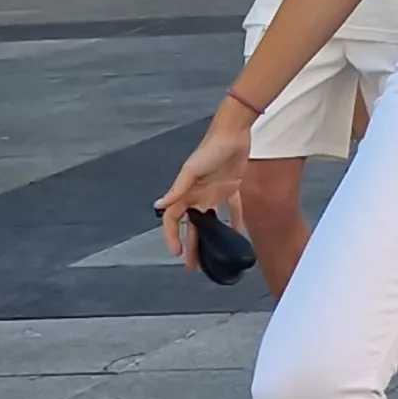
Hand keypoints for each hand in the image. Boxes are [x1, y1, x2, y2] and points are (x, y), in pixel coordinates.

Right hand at [155, 101, 255, 271]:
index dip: (171, 236)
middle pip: (191, 225)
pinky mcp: (231, 187)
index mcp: (185, 192)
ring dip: (211, 237)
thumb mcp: (192, 170)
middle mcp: (197, 194)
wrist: (233, 132)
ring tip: (213, 255)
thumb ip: (178, 189)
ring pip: (210, 221)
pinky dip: (235, 221)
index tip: (176, 253)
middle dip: (190, 245)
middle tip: (192, 266)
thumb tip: (158, 207)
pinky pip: (233, 208)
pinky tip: (239, 235)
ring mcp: (214, 192)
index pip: (172, 219)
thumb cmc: (209, 149)